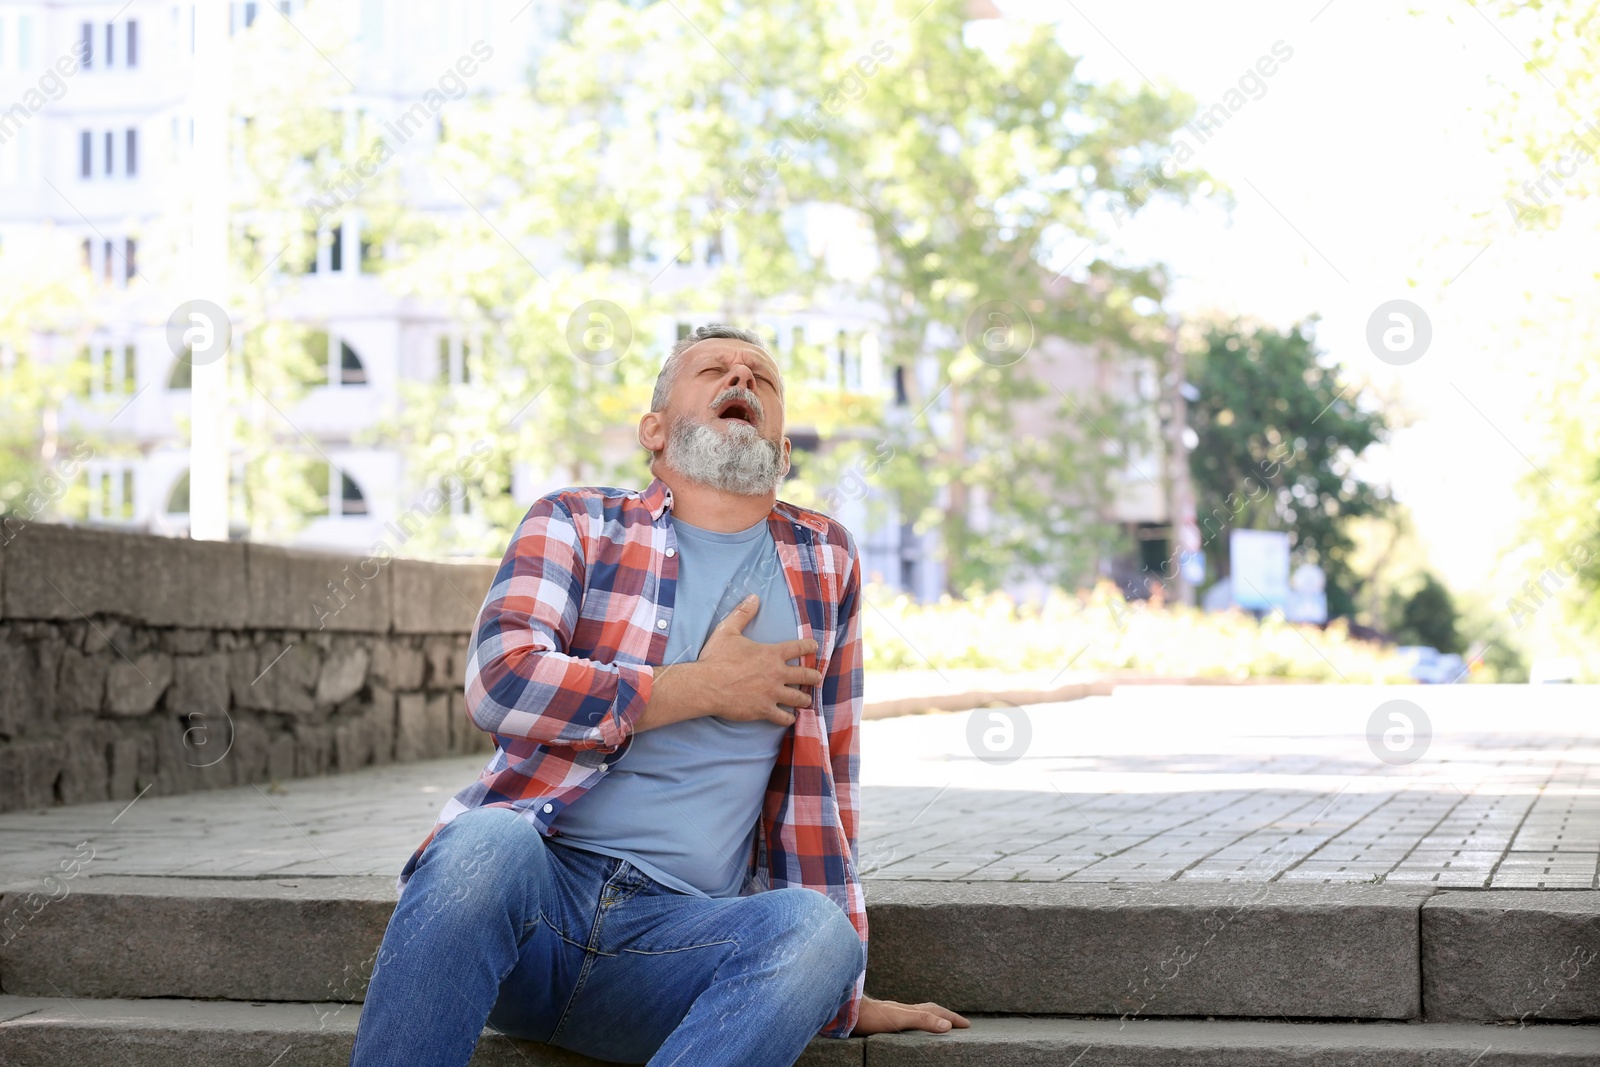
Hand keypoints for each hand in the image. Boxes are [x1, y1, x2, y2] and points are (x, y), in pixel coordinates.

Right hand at [697, 594, 821, 725]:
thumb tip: (754, 597)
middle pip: (805, 675)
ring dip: (804, 698)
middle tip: (817, 678)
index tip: (815, 647)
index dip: (809, 646)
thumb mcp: (728, 630)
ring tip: (807, 700)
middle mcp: (777, 674)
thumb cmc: (716, 658)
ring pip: (798, 698)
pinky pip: (784, 717)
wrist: (706, 685)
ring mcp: (772, 694)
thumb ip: (743, 613)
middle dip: (814, 676)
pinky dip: (789, 718)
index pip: (799, 648)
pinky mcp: (764, 710)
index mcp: (771, 654)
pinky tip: (791, 718)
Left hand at [850, 996, 969, 1035]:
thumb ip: (921, 1020)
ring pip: (917, 1012)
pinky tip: (907, 1025)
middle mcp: (902, 1009)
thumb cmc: (870, 1015)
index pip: (936, 1013)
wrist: (844, 1008)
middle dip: (945, 1015)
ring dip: (931, 1017)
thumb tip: (946, 1025)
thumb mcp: (899, 1019)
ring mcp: (892, 1011)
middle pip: (929, 1010)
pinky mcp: (882, 1017)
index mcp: (909, 1010)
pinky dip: (915, 1020)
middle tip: (958, 1022)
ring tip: (938, 1022)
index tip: (967, 1025)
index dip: (952, 1018)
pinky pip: (905, 1017)